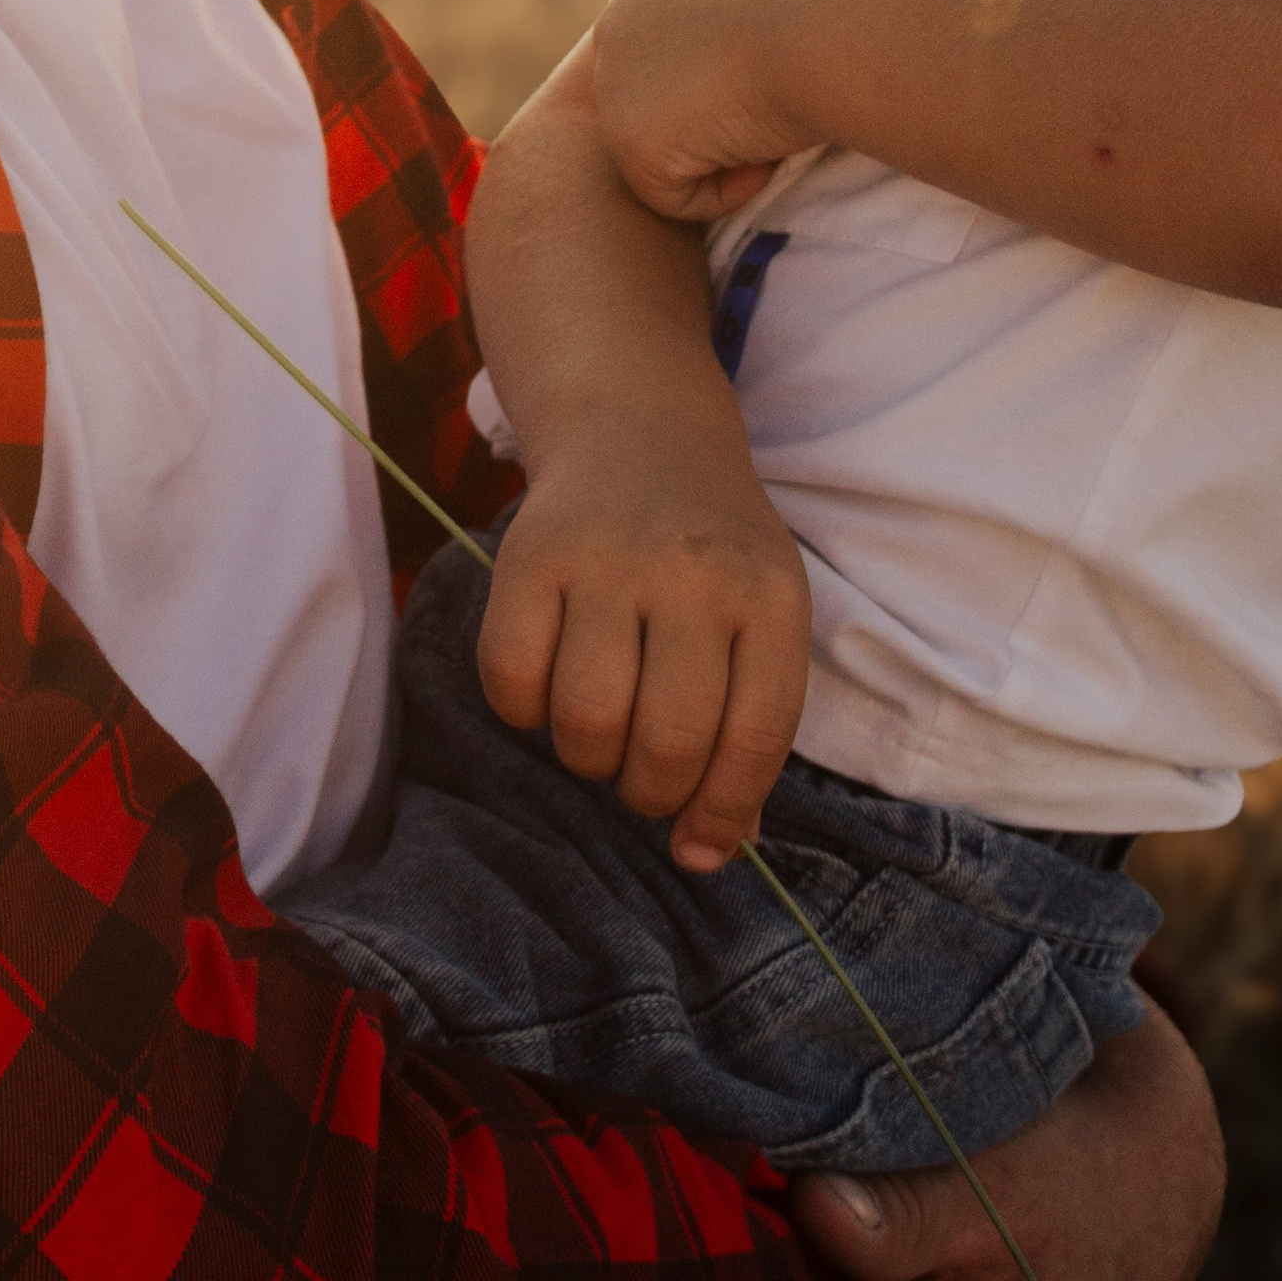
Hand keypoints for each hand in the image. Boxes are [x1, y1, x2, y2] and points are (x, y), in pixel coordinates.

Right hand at [477, 441, 813, 869]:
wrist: (634, 424)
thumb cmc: (708, 550)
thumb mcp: (759, 618)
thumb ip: (746, 734)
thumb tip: (705, 855)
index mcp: (770, 596)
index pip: (756, 737)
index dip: (723, 810)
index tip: (696, 840)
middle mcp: (694, 574)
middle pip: (667, 741)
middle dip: (649, 792)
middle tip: (640, 775)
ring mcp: (608, 558)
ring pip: (587, 719)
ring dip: (587, 757)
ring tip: (597, 730)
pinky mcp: (529, 551)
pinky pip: (511, 676)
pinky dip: (523, 712)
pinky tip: (546, 689)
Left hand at [592, 0, 826, 222]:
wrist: (826, 28)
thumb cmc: (818, 12)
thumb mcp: (752, 2)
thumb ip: (715, 33)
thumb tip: (720, 71)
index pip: (655, 66)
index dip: (707, 89)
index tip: (760, 80)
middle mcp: (612, 34)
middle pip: (651, 114)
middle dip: (707, 124)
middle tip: (767, 105)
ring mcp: (613, 89)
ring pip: (662, 158)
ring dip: (722, 156)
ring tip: (769, 122)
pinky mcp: (631, 144)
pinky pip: (676, 199)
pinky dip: (727, 192)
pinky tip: (762, 153)